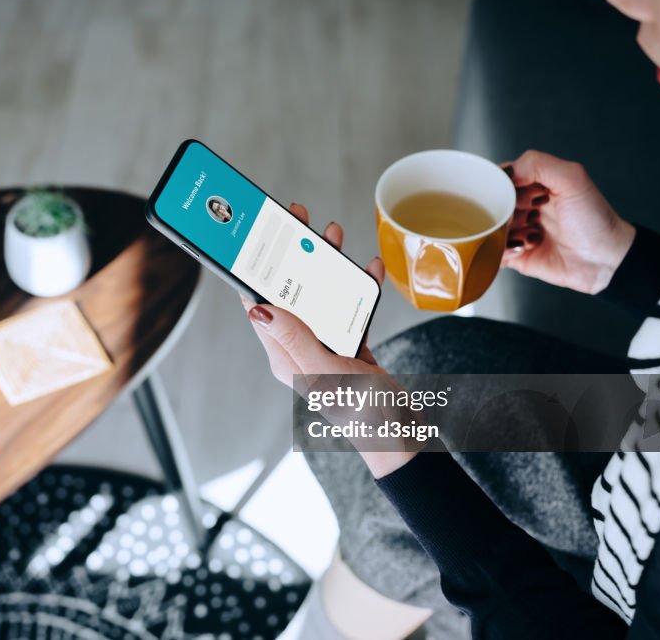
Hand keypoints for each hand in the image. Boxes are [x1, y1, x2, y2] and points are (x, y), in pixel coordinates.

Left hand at [240, 203, 416, 477]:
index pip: (260, 306)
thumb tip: (259, 310)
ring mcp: (326, 347)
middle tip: (300, 221)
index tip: (260, 238)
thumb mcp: (326, 372)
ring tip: (332, 235)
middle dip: (295, 256)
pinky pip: (350, 309)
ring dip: (327, 266)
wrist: (402, 440)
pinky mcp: (351, 348)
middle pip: (291, 294)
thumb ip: (296, 339)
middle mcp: (300, 349)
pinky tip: (369, 268)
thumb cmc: (363, 415)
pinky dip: (358, 287)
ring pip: (320, 296)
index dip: (257, 271)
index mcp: (284, 356)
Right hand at [501, 150, 634, 293]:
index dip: (498, 184)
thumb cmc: (595, 220)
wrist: (605, 261)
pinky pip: (493, 252)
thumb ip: (537, 164)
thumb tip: (505, 173)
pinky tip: (524, 248)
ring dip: (503, 232)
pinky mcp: (516, 255)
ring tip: (527, 235)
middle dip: (500, 210)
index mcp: (534, 184)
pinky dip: (502, 250)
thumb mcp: (572, 179)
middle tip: (520, 216)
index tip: (508, 192)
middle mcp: (524, 206)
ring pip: (489, 228)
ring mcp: (518, 231)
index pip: (500, 177)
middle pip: (490, 204)